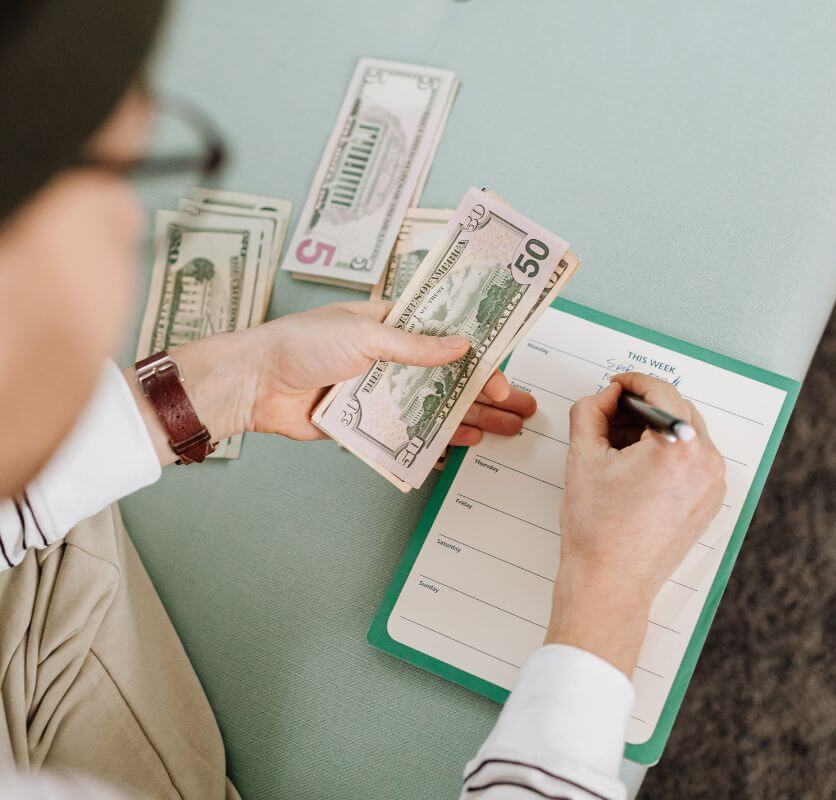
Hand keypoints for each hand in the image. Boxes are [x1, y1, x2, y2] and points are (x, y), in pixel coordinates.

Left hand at [131, 301, 535, 464]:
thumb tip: (461, 346)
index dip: (481, 354)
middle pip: (452, 376)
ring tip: (507, 430)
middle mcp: (392, 357)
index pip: (449, 336)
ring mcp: (382, 391)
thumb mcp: (365, 336)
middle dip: (489, 393)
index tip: (504, 373)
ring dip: (473, 418)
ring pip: (438, 406)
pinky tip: (465, 444)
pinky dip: (438, 440)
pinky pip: (410, 432)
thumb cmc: (301, 345)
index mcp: (393, 324)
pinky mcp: (368, 421)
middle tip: (522, 408)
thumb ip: (416, 346)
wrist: (256, 385)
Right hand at [546, 372, 725, 674]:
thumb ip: (590, 411)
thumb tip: (606, 395)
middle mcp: (705, 463)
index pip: (661, 391)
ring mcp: (712, 484)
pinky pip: (694, 459)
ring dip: (657, 429)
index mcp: (677, 448)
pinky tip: (639, 469)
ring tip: (621, 448)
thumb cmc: (598, 529)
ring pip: (688, 433)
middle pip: (678, 409)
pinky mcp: (710, 500)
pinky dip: (670, 453)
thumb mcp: (583, 457)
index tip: (616, 385)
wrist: (611, 582)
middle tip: (611, 415)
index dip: (633, 382)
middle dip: (644, 406)